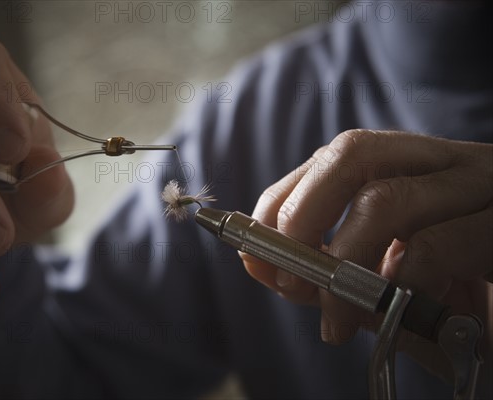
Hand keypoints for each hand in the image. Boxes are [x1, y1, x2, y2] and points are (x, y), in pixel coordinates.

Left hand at [242, 129, 491, 379]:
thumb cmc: (452, 303)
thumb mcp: (377, 284)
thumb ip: (322, 272)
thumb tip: (255, 261)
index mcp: (411, 170)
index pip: (332, 159)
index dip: (283, 200)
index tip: (255, 251)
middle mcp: (443, 166)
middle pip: (352, 153)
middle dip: (301, 213)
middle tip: (286, 271)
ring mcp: (479, 188)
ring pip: (385, 199)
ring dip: (341, 266)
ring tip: (335, 318)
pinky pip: (433, 245)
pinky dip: (396, 285)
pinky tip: (396, 312)